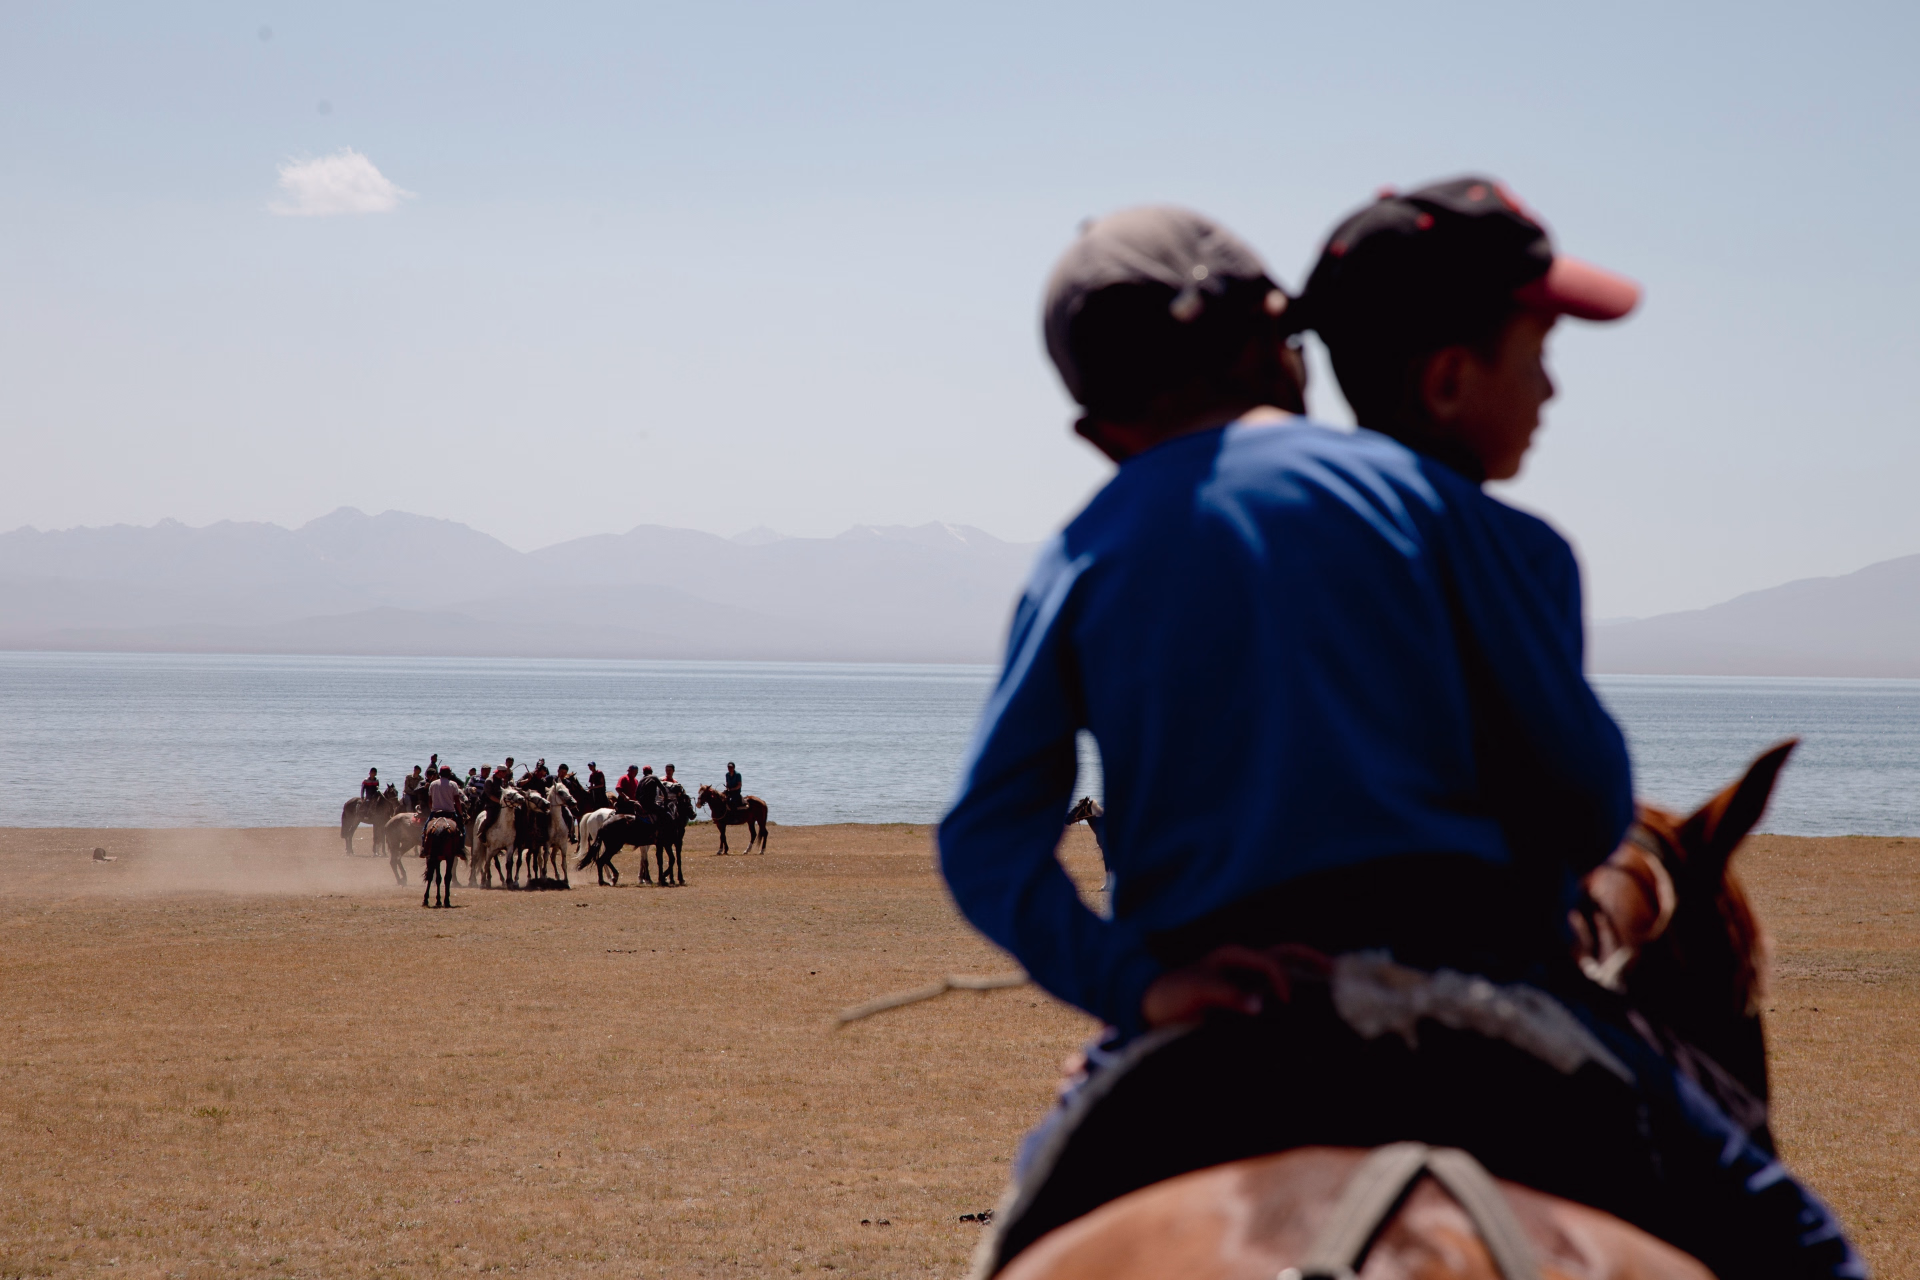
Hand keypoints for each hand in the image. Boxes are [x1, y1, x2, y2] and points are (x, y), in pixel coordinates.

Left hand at [1139, 943, 1330, 1028]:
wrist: (1154, 1006)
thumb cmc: (1172, 995)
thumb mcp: (1196, 992)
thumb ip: (1226, 995)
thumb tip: (1259, 1006)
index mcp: (1234, 956)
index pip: (1270, 962)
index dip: (1283, 980)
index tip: (1286, 1004)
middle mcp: (1244, 963)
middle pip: (1286, 954)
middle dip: (1312, 959)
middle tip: (1339, 970)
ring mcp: (1246, 978)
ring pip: (1286, 968)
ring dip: (1309, 972)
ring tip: (1334, 985)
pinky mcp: (1246, 995)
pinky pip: (1277, 989)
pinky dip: (1297, 991)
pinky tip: (1311, 1006)